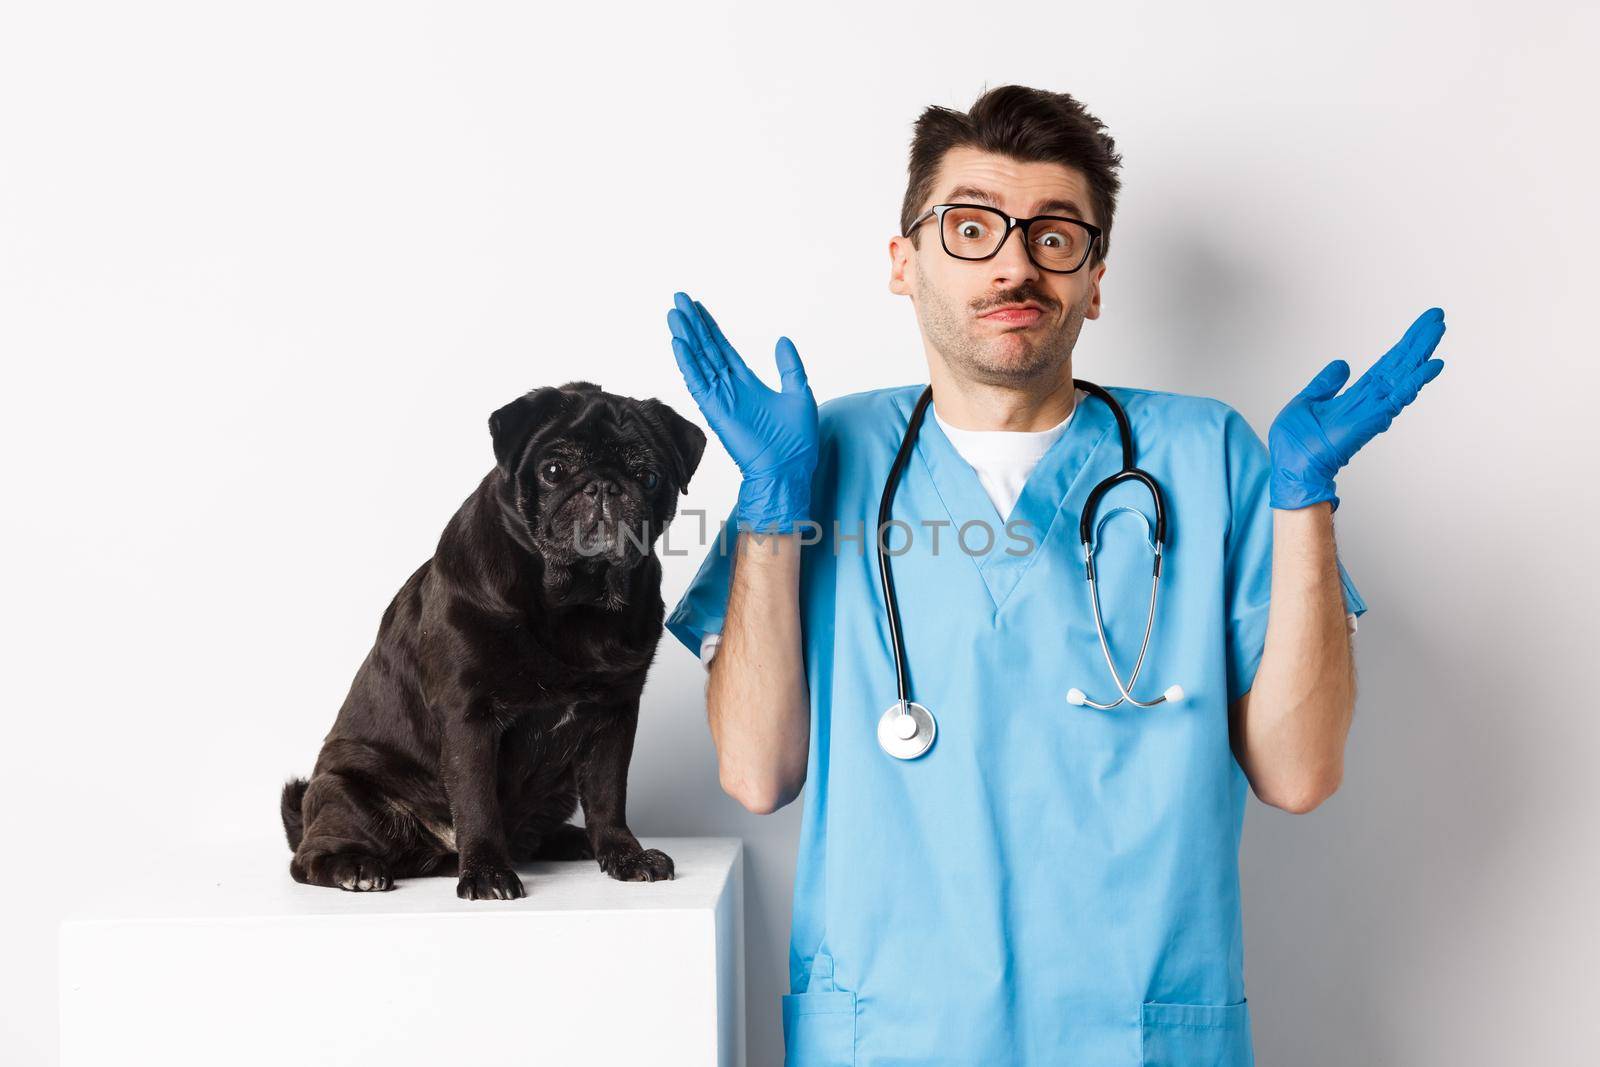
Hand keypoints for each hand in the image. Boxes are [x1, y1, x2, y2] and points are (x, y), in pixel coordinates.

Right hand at [667, 290, 818, 532]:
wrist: (790, 468)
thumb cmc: (797, 440)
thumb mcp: (799, 393)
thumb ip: (789, 367)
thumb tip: (782, 340)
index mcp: (747, 383)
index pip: (723, 348)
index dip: (710, 327)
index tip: (698, 307)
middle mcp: (729, 388)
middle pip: (706, 349)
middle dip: (693, 325)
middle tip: (679, 300)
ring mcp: (720, 399)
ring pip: (699, 361)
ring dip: (686, 337)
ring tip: (674, 314)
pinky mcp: (716, 411)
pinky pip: (698, 383)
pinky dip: (687, 363)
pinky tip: (678, 343)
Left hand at [1268, 307, 1446, 510]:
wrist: (1291, 470)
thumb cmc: (1295, 446)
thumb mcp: (1305, 402)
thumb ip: (1325, 385)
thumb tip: (1342, 365)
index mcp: (1355, 397)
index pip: (1385, 366)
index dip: (1402, 347)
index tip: (1420, 327)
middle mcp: (1369, 402)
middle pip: (1399, 366)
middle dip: (1418, 342)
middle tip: (1438, 318)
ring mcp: (1372, 411)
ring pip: (1402, 376)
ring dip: (1421, 353)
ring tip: (1439, 329)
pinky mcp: (1370, 421)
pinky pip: (1396, 398)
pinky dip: (1415, 382)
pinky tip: (1431, 366)